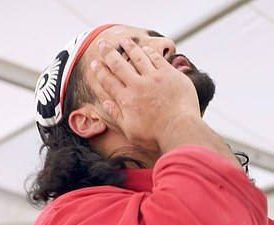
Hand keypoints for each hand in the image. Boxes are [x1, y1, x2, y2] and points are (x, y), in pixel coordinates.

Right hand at [90, 37, 200, 153]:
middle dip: (109, 53)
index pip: (108, 81)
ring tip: (125, 40)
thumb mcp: (130, 131)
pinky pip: (157, 59)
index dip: (99, 71)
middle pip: (119, 65)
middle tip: (102, 44)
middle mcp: (137, 86)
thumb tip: (105, 103)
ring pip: (138, 57)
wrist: (180, 129)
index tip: (94, 63)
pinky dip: (150, 52)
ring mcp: (154, 78)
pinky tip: (146, 48)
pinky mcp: (170, 74)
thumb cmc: (156, 135)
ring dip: (129, 47)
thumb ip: (117, 115)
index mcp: (126, 100)